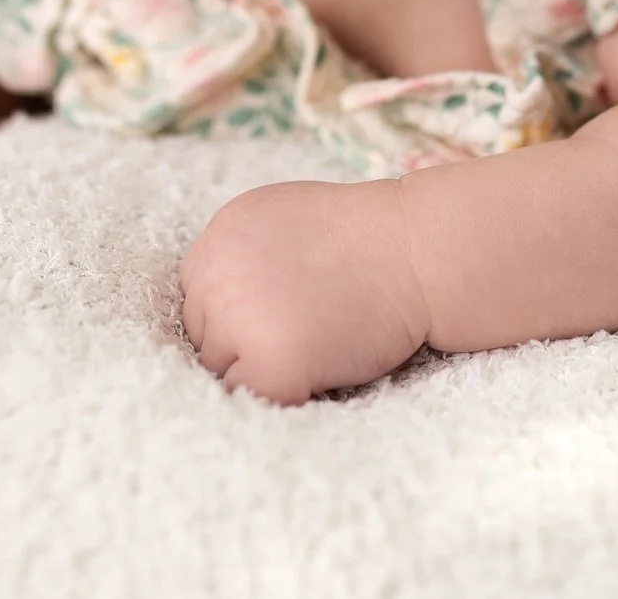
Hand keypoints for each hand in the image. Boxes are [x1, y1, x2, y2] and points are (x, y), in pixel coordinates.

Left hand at [179, 178, 432, 405]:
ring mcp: (240, 320)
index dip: (236, 314)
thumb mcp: (283, 220)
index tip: (276, 316)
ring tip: (312, 348)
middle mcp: (218, 274)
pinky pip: (248, 398)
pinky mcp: (272, 364)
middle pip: (204, 336)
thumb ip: (245, 255)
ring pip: (223, 371)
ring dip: (258, 370)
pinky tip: (312, 373)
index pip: (198, 297)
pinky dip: (276, 395)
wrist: (419, 251)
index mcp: (221, 235)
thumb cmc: (368, 237)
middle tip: (301, 332)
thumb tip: (222, 300)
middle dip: (243, 343)